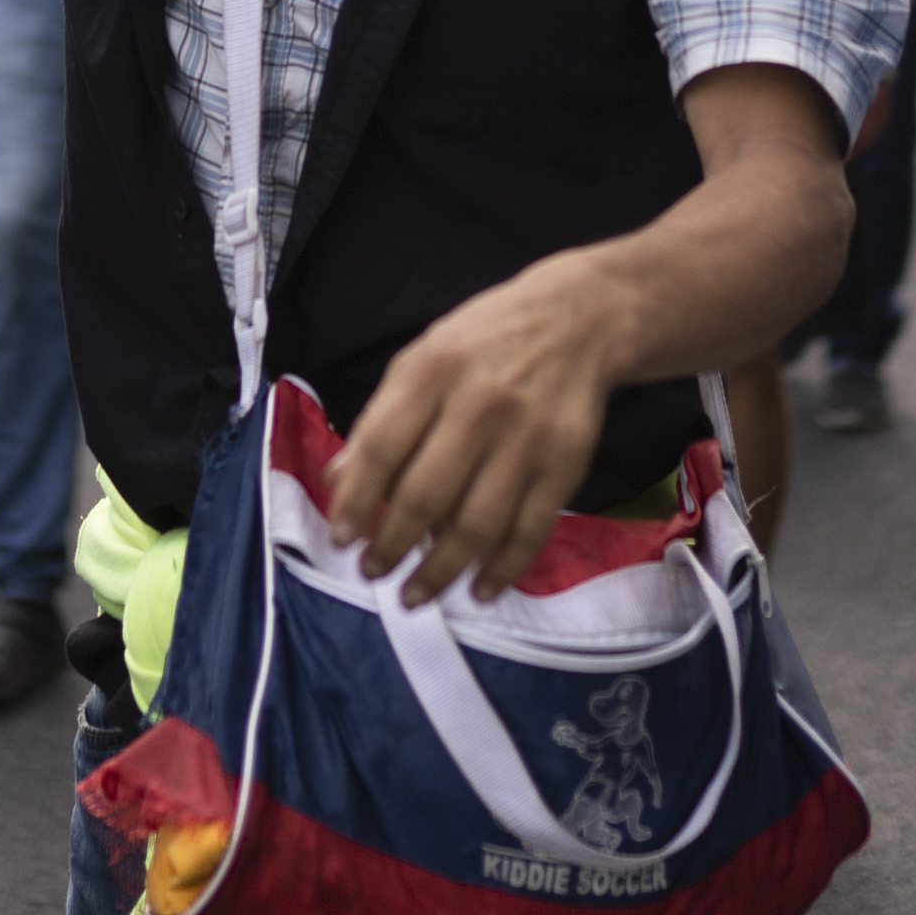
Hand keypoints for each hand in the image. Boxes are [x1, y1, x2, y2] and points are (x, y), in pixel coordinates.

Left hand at [322, 257, 630, 605]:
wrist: (577, 320)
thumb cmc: (485, 341)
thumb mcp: (423, 356)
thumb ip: (381, 415)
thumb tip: (338, 479)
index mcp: (434, 371)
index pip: (382, 446)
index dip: (356, 499)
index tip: (341, 539)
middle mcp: (480, 405)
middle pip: (426, 494)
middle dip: (392, 544)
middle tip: (374, 572)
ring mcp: (526, 439)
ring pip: (477, 524)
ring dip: (440, 570)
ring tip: (414, 594)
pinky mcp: (565, 465)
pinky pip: (530, 531)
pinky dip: (503, 569)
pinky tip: (479, 589)